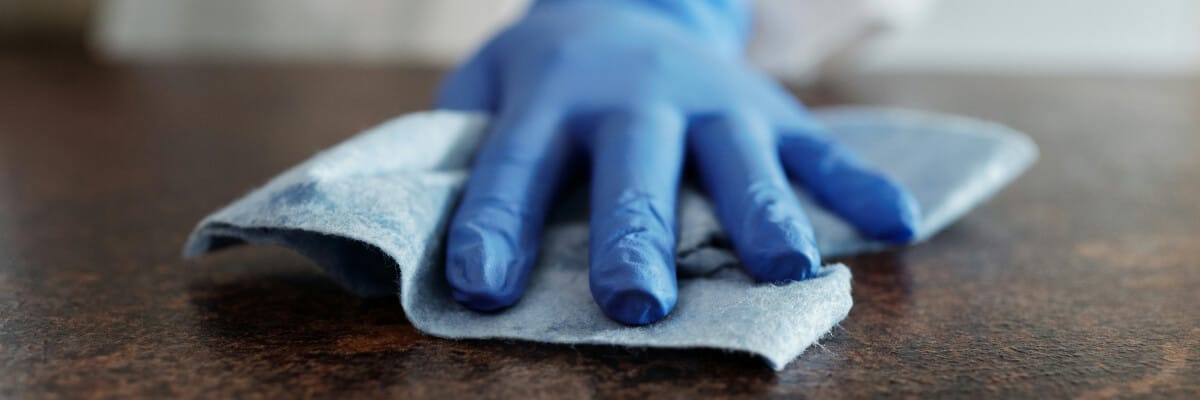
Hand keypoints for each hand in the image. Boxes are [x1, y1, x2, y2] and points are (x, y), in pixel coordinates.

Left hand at [437, 0, 918, 324]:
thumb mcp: (484, 92)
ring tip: (786, 274)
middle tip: (636, 304)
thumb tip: (398, 241)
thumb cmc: (544, 75)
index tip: (478, 286)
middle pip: (635, 168)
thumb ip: (452, 153)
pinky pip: (823, 146)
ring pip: (739, 160)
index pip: (515, 164)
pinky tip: (900, 225)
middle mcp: (635, 94)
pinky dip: (860, 185)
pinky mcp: (770, 108)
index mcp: (551, 93)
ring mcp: (712, 99)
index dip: (495, 223)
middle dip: (636, 236)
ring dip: (760, 217)